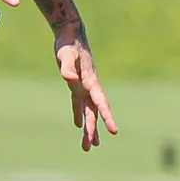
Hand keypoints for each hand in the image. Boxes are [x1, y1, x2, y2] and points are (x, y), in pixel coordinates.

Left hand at [55, 24, 117, 150]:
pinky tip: (78, 125)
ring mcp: (83, 86)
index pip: (100, 103)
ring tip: (89, 145)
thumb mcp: (65, 55)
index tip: (114, 131)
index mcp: (90, 81)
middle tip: (89, 148)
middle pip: (93, 112)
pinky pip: (79, 103)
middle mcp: (89, 86)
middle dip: (92, 130)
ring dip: (89, 127)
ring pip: (88, 111)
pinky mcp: (76, 84)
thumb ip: (67, 67)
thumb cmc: (68, 43)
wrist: (70, 32)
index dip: (107, 117)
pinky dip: (79, 114)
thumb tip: (69, 78)